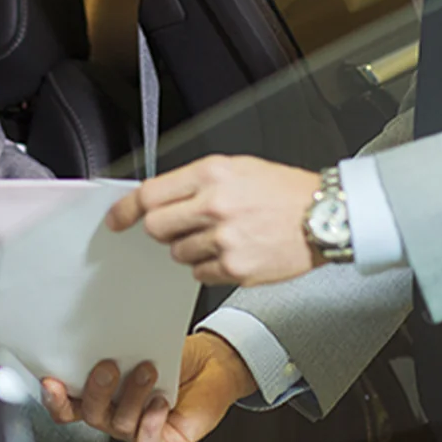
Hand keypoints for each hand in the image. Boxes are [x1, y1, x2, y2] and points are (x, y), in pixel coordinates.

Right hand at [41, 332, 257, 441]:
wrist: (210, 363)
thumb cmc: (170, 355)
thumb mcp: (138, 345)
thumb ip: (113, 346)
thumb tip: (90, 326)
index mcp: (102, 395)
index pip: (68, 405)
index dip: (56, 399)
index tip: (51, 381)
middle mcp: (115, 415)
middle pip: (91, 414)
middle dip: (96, 390)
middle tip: (107, 367)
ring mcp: (137, 431)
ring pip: (120, 424)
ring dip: (132, 395)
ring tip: (147, 371)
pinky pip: (147, 441)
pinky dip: (151, 421)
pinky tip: (161, 402)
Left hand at [107, 155, 321, 285]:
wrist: (325, 216)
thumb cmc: (283, 191)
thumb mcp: (237, 168)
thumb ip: (195, 182)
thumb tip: (159, 198)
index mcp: (211, 174)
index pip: (150, 194)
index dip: (126, 209)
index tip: (116, 219)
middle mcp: (214, 205)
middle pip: (156, 227)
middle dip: (162, 229)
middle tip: (181, 225)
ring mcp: (224, 239)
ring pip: (177, 252)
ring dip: (189, 247)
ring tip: (219, 235)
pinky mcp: (235, 268)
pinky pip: (199, 273)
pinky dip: (208, 265)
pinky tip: (231, 251)